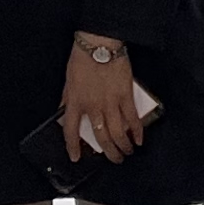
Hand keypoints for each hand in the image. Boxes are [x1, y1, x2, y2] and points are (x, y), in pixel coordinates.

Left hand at [60, 34, 145, 163]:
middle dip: (109, 152)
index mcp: (75, 103)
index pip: (70, 131)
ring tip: (127, 151)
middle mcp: (93, 107)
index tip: (75, 158)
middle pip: (101, 137)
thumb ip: (67, 100)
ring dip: (123, 146)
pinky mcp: (126, 96)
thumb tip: (64, 113)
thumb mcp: (68, 82)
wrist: (99, 45)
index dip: (72, 147)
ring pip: (118, 132)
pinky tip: (139, 139)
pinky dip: (137, 131)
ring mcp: (110, 103)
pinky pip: (132, 118)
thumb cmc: (82, 60)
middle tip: (114, 159)